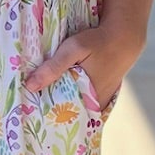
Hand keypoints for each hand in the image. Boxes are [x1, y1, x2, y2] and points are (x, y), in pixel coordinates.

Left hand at [23, 18, 143, 113]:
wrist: (124, 38)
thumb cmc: (98, 42)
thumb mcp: (74, 49)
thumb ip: (53, 67)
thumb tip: (30, 86)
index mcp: (87, 97)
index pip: (62, 116)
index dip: (45, 116)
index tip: (30, 115)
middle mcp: (95, 104)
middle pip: (69, 115)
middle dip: (52, 114)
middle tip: (32, 111)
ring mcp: (101, 101)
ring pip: (77, 109)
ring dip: (63, 108)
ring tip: (42, 105)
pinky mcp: (104, 96)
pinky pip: (86, 104)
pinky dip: (74, 102)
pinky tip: (60, 96)